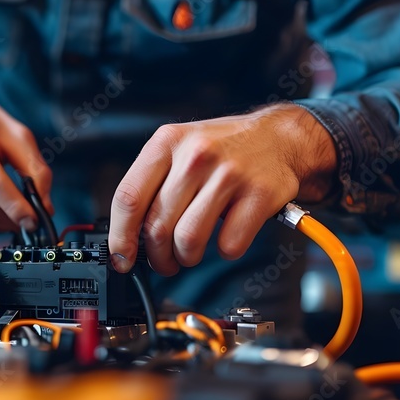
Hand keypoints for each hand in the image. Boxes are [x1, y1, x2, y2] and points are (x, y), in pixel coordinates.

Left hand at [108, 104, 336, 274]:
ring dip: (186, 258)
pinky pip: (229, 244)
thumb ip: (151, 185)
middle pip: (157, 226)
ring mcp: (229, 174)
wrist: (279, 138)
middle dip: (156, 256)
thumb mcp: (178, 149)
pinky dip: (224, 250)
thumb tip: (126, 236)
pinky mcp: (259, 194)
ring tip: (190, 253)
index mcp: (167, 142)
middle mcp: (196, 155)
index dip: (120, 237)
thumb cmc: (221, 150)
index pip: (128, 198)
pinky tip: (226, 235)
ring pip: (188, 240)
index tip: (121, 258)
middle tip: (163, 261)